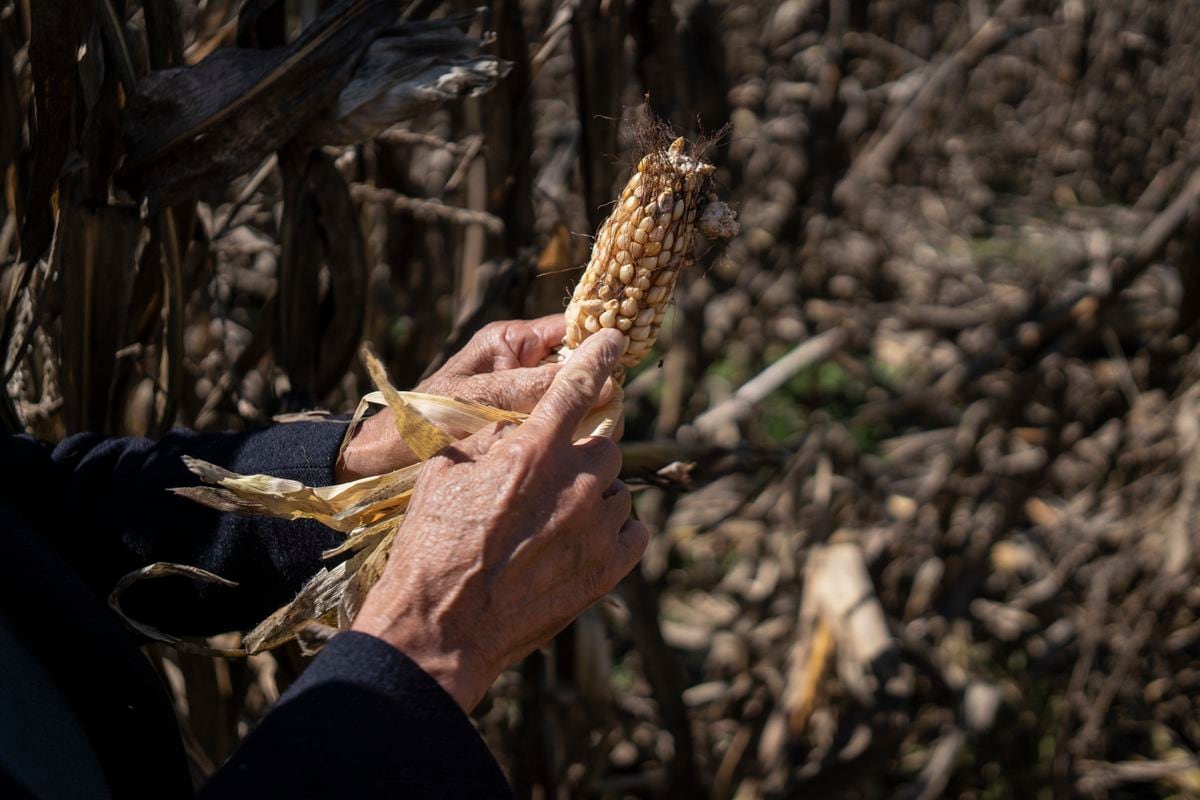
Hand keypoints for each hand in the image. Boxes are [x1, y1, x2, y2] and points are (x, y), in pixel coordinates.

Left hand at [336, 315, 615, 480]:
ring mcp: (526, 399)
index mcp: (511, 341)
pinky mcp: (525, 431)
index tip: (627, 364)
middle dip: (600, 392)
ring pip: (576, 404)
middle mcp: (523, 365)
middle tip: (607, 421)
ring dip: (586, 422)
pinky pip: (560, 430)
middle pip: (582, 370)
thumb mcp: (480, 400)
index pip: (573, 330)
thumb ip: (535, 388)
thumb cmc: (422, 420)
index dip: (603, 344)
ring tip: (590, 444)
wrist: (383, 459)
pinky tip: (574, 460)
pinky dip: (570, 442)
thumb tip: (599, 381)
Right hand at [350, 329, 647, 711]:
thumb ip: (494, 438)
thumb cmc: (432, 545)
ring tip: (555, 521)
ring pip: (617, 489)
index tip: (612, 339)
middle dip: (581, 453)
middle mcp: (573, 483)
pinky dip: (614, 530)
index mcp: (532, 450)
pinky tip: (582, 541)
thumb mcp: (448, 472)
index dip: (596, 356)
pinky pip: (634, 531)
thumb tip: (523, 423)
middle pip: (604, 444)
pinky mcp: (607, 570)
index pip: (577, 385)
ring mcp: (595, 528)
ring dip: (594, 495)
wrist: (441, 626)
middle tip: (548, 479)